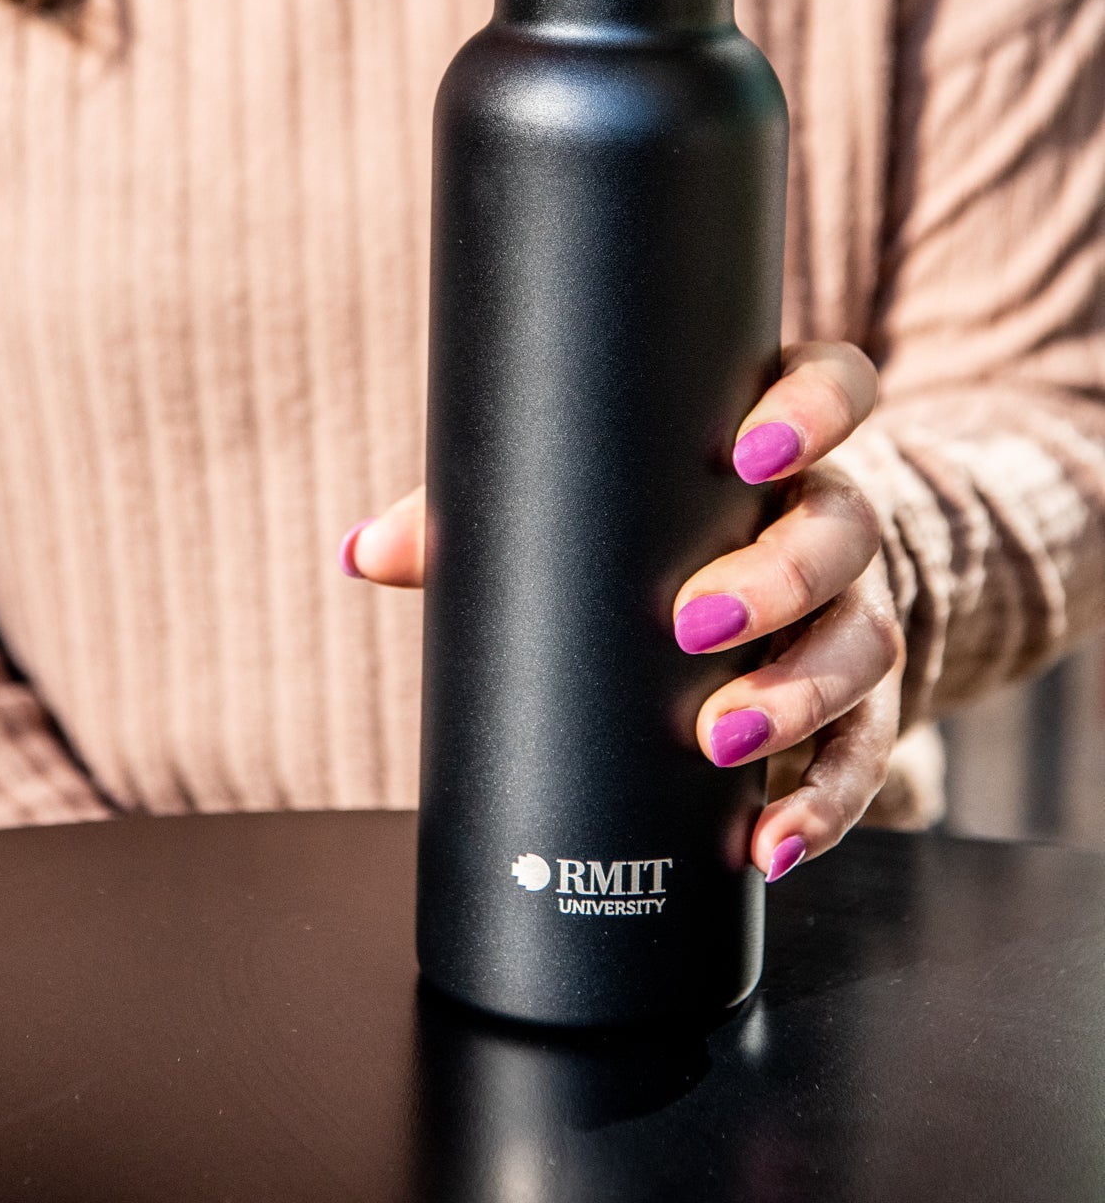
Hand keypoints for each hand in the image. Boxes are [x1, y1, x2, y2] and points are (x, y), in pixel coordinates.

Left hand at [341, 340, 902, 883]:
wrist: (764, 596)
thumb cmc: (657, 525)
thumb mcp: (587, 503)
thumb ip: (485, 511)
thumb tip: (365, 551)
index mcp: (781, 439)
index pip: (834, 390)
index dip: (812, 412)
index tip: (748, 449)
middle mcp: (836, 517)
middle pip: (844, 530)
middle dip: (778, 580)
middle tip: (694, 622)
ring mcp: (857, 611)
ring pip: (864, 642)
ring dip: (798, 695)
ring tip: (721, 741)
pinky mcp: (862, 706)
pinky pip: (866, 751)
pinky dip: (826, 802)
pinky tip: (770, 841)